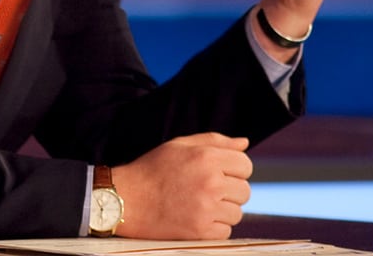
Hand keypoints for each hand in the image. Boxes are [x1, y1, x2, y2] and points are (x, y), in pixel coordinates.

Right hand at [112, 132, 252, 239]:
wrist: (127, 199)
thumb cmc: (153, 169)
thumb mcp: (180, 145)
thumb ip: (215, 141)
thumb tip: (245, 143)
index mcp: (207, 157)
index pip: (246, 165)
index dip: (234, 169)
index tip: (219, 174)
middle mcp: (210, 182)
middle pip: (245, 191)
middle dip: (230, 191)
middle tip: (206, 190)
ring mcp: (206, 208)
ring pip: (237, 213)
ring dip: (223, 211)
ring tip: (199, 204)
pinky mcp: (200, 230)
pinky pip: (225, 231)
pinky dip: (214, 227)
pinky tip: (195, 217)